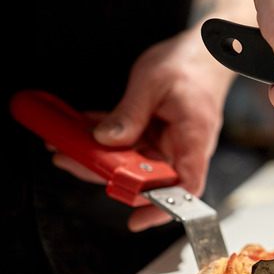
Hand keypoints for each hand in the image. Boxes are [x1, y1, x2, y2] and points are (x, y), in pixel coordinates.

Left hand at [53, 27, 233, 230]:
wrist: (206, 54)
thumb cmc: (191, 66)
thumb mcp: (153, 82)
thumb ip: (129, 113)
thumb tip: (106, 140)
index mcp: (194, 138)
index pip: (186, 186)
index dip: (163, 208)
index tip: (137, 220)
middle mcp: (184, 148)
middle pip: (149, 178)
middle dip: (109, 176)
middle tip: (73, 162)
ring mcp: (170, 144)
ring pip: (134, 164)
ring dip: (101, 158)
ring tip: (67, 147)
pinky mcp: (157, 135)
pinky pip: (131, 146)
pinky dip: (107, 141)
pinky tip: (83, 131)